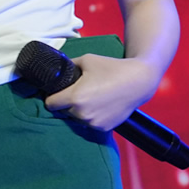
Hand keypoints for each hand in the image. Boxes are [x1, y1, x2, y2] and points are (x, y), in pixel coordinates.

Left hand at [43, 53, 159, 131]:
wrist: (138, 81)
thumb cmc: (112, 68)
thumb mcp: (86, 60)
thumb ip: (68, 66)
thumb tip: (57, 69)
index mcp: (75, 97)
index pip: (50, 104)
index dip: (52, 96)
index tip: (56, 92)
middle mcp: (82, 114)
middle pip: (63, 111)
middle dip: (66, 102)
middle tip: (78, 91)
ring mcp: (93, 123)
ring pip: (76, 118)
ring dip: (78, 110)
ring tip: (91, 97)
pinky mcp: (103, 128)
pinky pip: (89, 123)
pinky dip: (90, 116)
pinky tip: (100, 105)